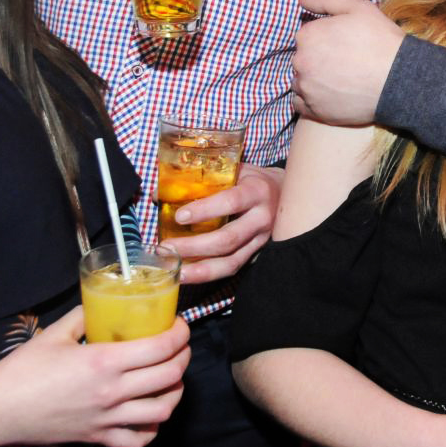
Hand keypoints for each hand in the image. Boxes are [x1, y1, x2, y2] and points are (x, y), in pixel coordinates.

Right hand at [0, 306, 189, 446]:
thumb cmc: (24, 368)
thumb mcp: (56, 332)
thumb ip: (85, 315)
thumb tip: (104, 304)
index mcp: (104, 361)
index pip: (161, 347)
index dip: (180, 334)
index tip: (180, 325)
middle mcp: (113, 392)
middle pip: (170, 376)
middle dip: (184, 357)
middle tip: (180, 347)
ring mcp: (107, 418)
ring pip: (162, 410)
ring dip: (175, 392)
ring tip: (172, 378)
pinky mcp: (98, 438)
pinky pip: (138, 440)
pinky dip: (152, 427)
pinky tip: (150, 413)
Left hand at [159, 165, 282, 283]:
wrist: (288, 195)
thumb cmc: (252, 180)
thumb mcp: (234, 171)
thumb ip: (202, 180)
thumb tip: (157, 194)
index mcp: (256, 191)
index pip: (231, 202)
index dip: (205, 210)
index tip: (179, 216)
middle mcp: (262, 218)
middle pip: (228, 239)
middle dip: (194, 246)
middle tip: (167, 247)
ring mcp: (262, 240)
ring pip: (231, 262)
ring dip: (200, 269)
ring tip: (175, 270)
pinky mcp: (257, 254)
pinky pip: (232, 268)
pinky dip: (209, 274)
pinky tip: (189, 275)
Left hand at [292, 0, 404, 124]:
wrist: (398, 80)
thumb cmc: (380, 40)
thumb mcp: (358, 8)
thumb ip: (326, 0)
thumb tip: (303, 0)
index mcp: (308, 36)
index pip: (307, 35)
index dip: (325, 38)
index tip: (343, 43)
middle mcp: (301, 62)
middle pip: (302, 58)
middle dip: (318, 58)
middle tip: (344, 62)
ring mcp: (306, 88)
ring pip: (300, 81)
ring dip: (312, 79)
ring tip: (339, 80)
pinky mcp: (314, 111)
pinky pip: (301, 103)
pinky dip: (311, 99)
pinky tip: (329, 95)